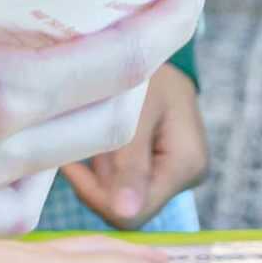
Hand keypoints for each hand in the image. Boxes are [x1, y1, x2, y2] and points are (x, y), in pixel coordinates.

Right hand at [0, 0, 201, 237]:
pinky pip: (12, 198)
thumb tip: (96, 4)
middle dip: (128, 67)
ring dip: (74, 114)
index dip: (165, 22)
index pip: (116, 57)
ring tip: (45, 67)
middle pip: (105, 117)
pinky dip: (24, 162)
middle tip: (125, 24)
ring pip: (62, 161)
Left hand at [63, 62, 209, 227]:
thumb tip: (125, 214)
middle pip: (127, 208)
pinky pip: (124, 185)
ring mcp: (178, 176)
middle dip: (99, 181)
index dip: (97, 195)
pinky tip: (101, 143)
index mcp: (187, 165)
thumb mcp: (134, 111)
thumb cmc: (145, 71)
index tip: (73, 161)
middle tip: (86, 141)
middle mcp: (188, 177)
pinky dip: (106, 167)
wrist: (153, 48)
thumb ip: (130, 164)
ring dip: (100, 172)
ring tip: (98, 135)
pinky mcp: (164, 170)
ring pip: (121, 198)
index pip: (134, 213)